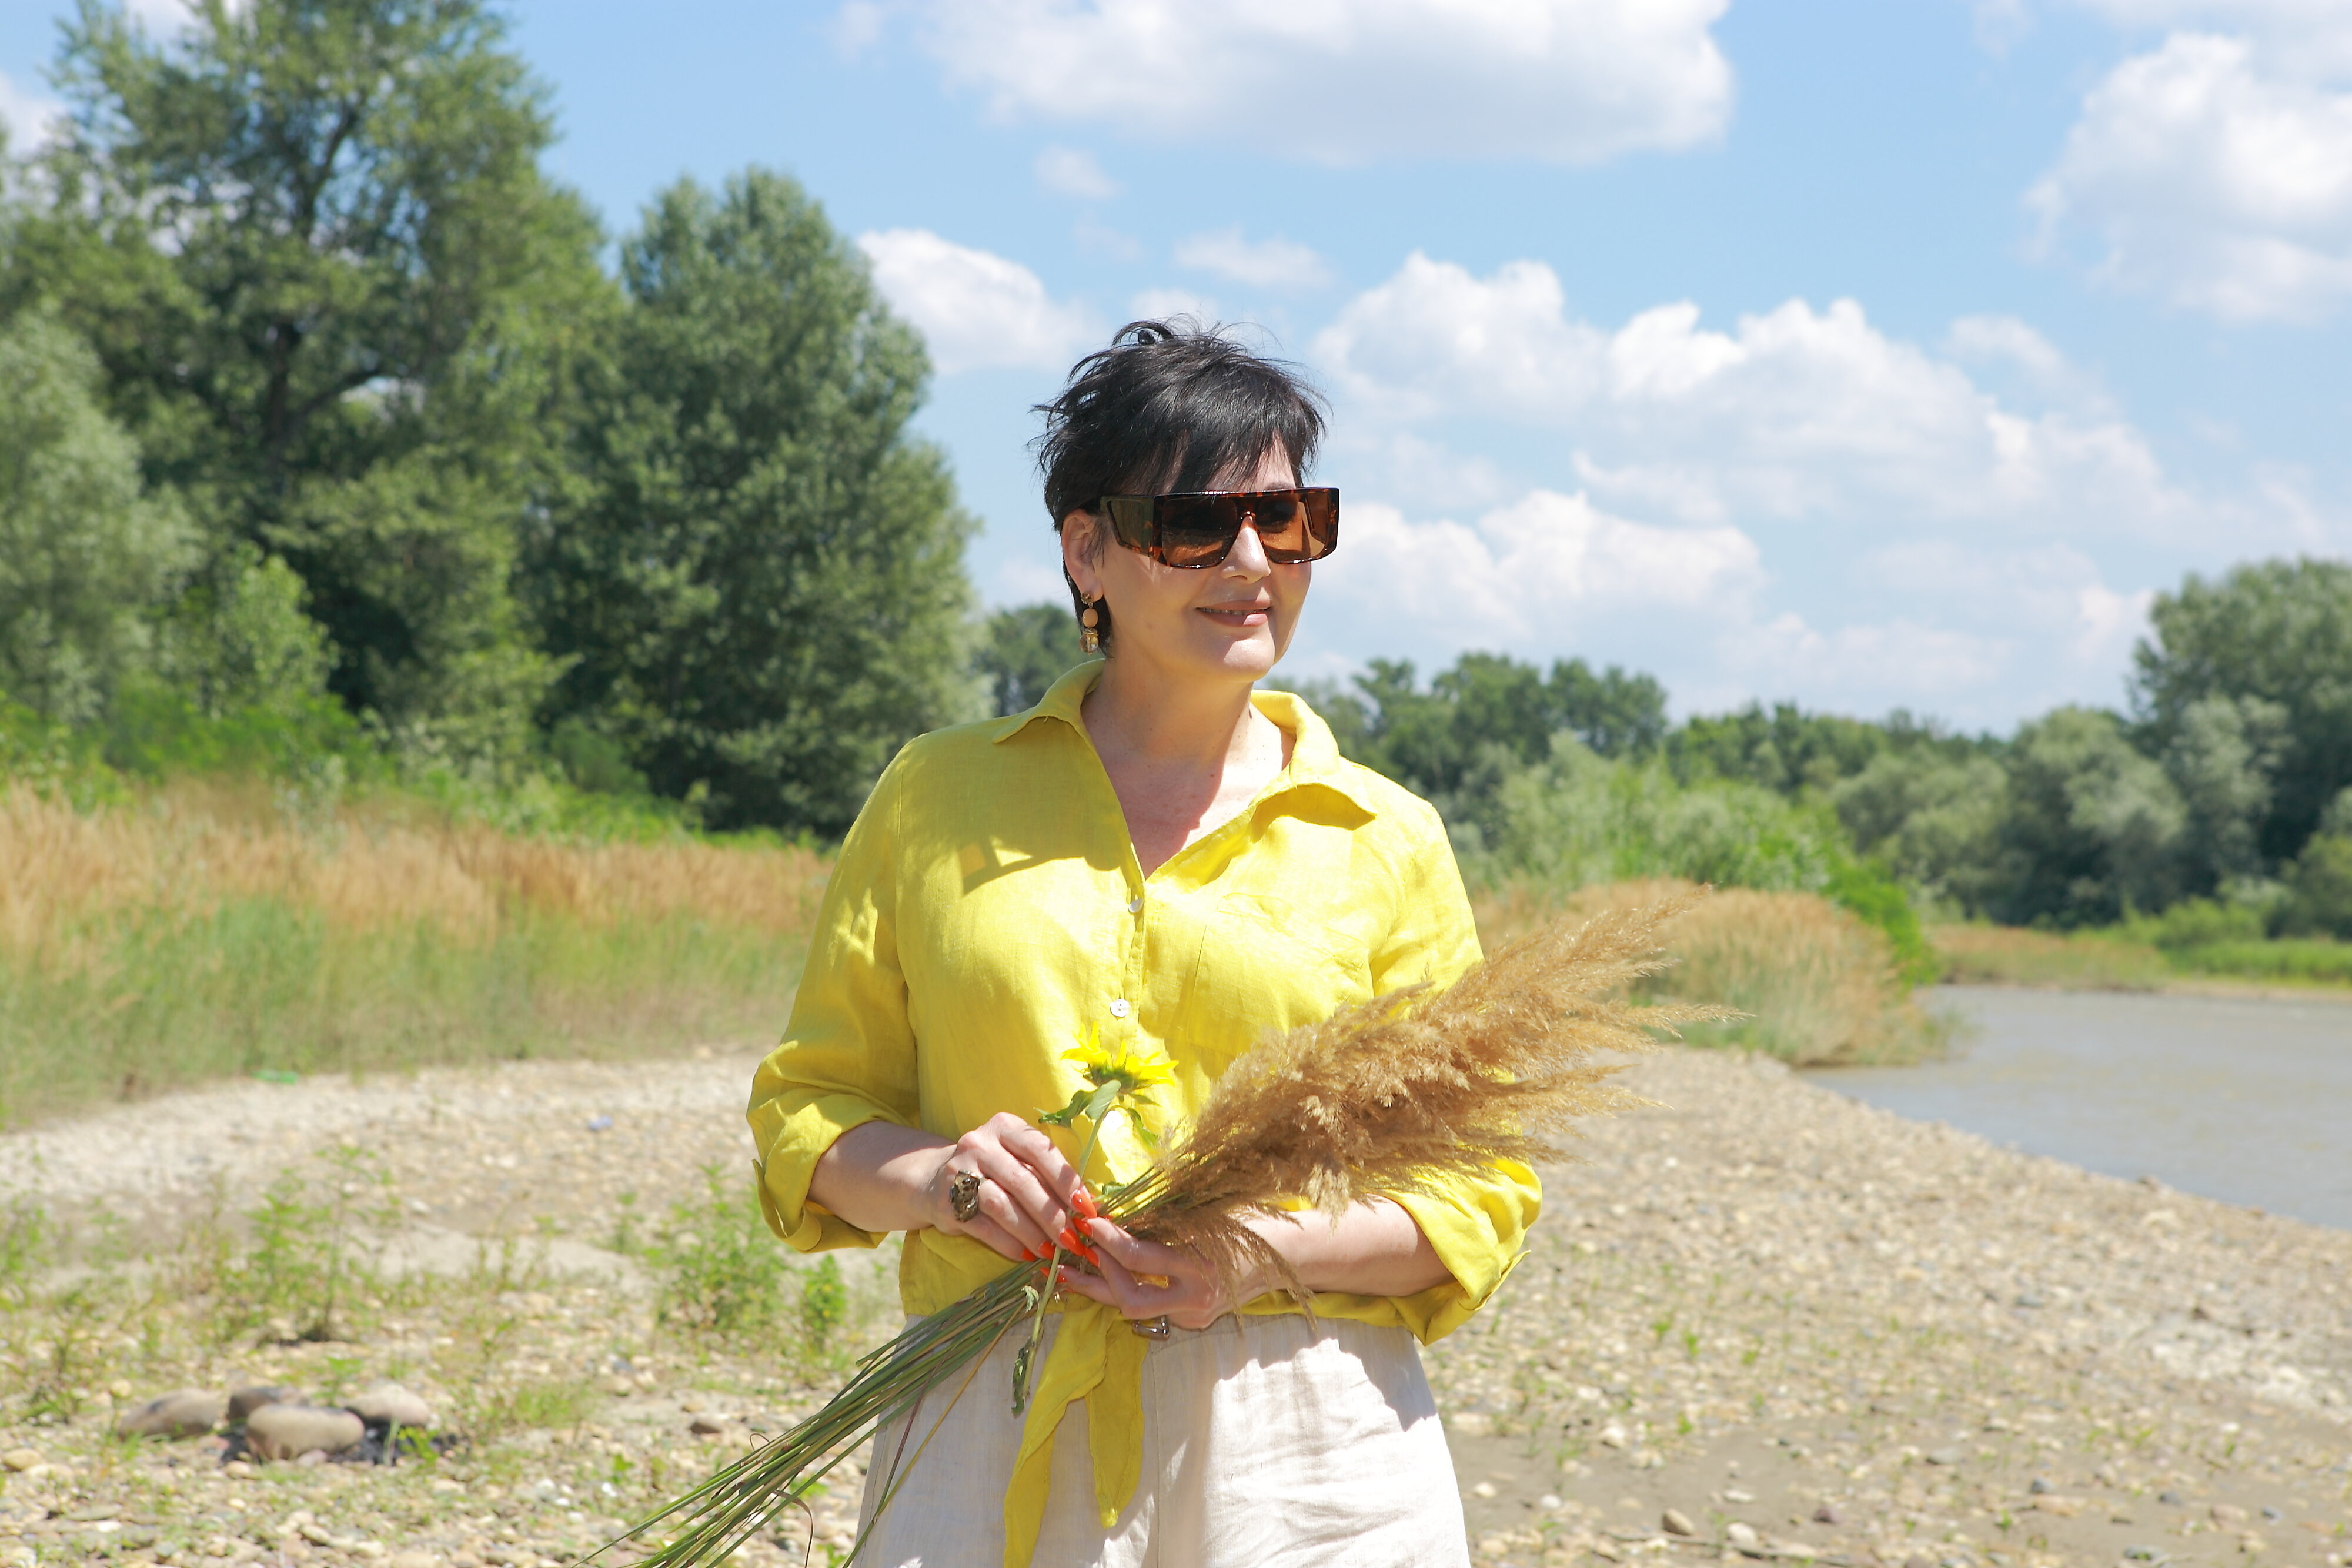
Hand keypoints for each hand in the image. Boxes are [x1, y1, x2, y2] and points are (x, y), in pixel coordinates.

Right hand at [924, 1111, 1088, 1265]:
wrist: (932, 1180)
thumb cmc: (991, 1170)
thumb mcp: (1015, 1158)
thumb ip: (1044, 1173)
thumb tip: (1084, 1206)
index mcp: (1004, 1126)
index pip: (1040, 1150)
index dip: (1066, 1180)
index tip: (1086, 1208)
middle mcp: (980, 1143)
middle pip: (1023, 1181)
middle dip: (1052, 1214)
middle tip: (1074, 1239)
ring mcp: (959, 1171)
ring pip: (1002, 1204)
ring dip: (1031, 1232)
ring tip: (1051, 1252)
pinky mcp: (946, 1201)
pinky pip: (983, 1226)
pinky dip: (1008, 1243)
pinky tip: (1026, 1254)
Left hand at [1054, 1215, 1274, 1330]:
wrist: (1282, 1255)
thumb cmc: (1242, 1223)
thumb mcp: (1203, 1215)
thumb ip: (1162, 1221)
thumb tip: (1113, 1212)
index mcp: (1199, 1263)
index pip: (1140, 1256)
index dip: (1108, 1240)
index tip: (1088, 1222)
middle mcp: (1195, 1296)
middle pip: (1130, 1297)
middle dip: (1095, 1278)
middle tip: (1071, 1256)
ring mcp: (1194, 1314)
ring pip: (1134, 1310)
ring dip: (1102, 1291)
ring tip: (1072, 1275)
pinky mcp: (1192, 1321)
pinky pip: (1151, 1309)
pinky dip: (1127, 1292)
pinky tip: (1106, 1278)